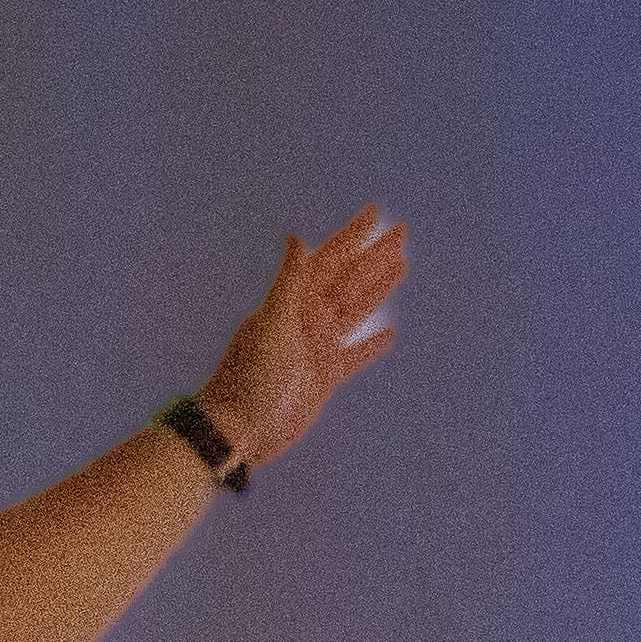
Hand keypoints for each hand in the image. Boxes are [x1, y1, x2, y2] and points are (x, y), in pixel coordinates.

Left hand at [191, 204, 406, 468]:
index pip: (330, 259)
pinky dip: (371, 345)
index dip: (353, 236)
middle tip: (401, 232)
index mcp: (295, 302)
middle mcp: (308, 319)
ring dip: (378, 288)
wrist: (240, 428)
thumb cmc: (249, 376)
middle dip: (374, 256)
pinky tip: (388, 334)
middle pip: (350, 280)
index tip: (375, 213)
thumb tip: (296, 239)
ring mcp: (317, 347)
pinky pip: (354, 356)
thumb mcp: (271, 324)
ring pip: (356, 310)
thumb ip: (288, 283)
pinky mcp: (325, 377)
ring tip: (400, 266)